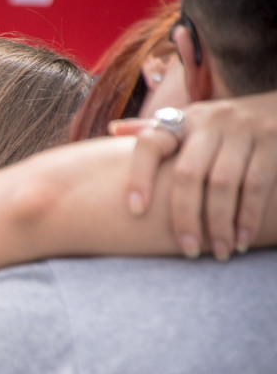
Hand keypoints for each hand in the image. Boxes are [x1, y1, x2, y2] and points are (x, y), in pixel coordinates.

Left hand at [111, 91, 276, 259]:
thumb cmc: (225, 126)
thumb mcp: (193, 121)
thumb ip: (157, 131)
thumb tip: (113, 128)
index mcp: (184, 121)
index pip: (150, 144)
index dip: (138, 176)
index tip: (135, 211)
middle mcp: (210, 121)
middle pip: (187, 174)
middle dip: (185, 216)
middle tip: (187, 250)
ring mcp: (244, 129)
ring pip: (223, 183)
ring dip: (218, 223)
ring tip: (217, 252)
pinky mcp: (273, 141)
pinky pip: (256, 184)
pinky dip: (247, 216)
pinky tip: (241, 240)